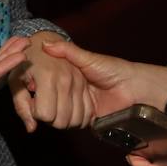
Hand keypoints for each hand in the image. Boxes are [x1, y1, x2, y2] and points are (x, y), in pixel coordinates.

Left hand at [8, 32, 92, 131]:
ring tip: (54, 107)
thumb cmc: (25, 62)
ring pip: (75, 120)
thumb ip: (21, 105)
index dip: (36, 114)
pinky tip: (66, 109)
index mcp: (48, 78)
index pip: (45, 115)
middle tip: (43, 105)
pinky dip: (77, 117)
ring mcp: (79, 82)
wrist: (43, 41)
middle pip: (61, 121)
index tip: (33, 102)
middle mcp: (67, 80)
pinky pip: (87, 113)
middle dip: (49, 119)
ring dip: (64, 120)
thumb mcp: (15, 81)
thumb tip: (31, 129)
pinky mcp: (86, 85)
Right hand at [40, 40, 166, 120]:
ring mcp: (79, 106)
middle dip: (49, 100)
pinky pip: (74, 122)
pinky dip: (72, 119)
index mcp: (71, 76)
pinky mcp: (87, 119)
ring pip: (61, 113)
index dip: (40, 86)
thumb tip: (44, 43)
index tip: (32, 85)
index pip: (49, 84)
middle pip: (52, 101)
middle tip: (45, 96)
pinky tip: (71, 113)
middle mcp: (72, 92)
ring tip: (64, 103)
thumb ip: (67, 51)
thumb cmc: (113, 69)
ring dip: (61, 110)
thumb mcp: (88, 58)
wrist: (134, 88)